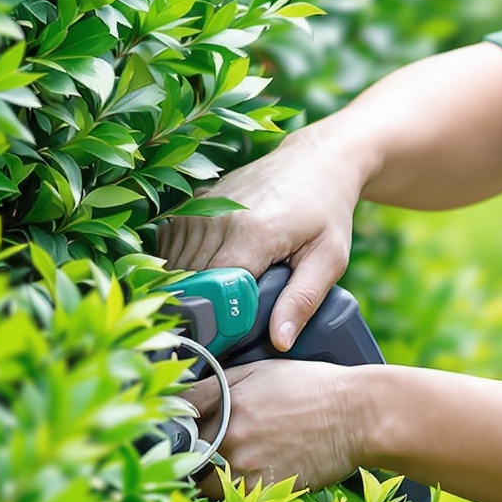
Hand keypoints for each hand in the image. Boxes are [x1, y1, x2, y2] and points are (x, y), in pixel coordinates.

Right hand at [160, 130, 369, 349]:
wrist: (317, 159)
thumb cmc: (327, 210)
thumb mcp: (329, 258)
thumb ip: (303, 300)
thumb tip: (280, 341)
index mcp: (253, 232)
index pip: (214, 290)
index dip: (217, 320)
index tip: (227, 340)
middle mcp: (219, 216)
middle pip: (190, 280)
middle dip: (201, 309)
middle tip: (220, 330)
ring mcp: (203, 205)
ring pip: (176, 262)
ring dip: (189, 287)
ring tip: (214, 303)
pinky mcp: (197, 200)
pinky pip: (172, 242)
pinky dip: (181, 262)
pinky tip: (204, 273)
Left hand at [178, 358, 378, 499]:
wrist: (358, 416)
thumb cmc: (314, 388)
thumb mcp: (262, 370)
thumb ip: (221, 383)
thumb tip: (186, 395)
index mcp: (227, 398)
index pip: (178, 411)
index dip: (172, 419)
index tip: (172, 425)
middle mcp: (230, 432)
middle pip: (185, 450)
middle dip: (186, 451)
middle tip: (192, 454)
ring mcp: (245, 463)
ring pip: (203, 480)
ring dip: (205, 478)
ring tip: (216, 473)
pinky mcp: (263, 490)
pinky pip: (230, 500)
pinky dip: (230, 495)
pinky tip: (240, 485)